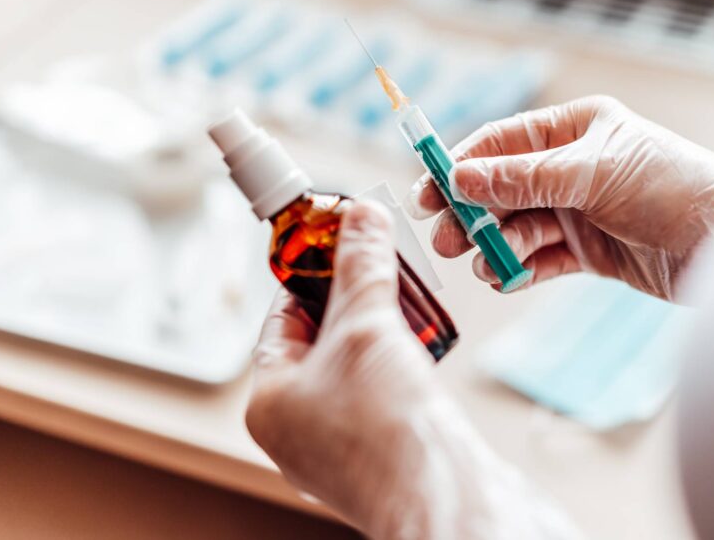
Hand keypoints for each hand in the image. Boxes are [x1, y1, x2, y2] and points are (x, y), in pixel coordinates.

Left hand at [246, 200, 580, 538]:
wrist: (444, 495)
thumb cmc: (388, 430)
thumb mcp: (368, 326)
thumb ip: (363, 266)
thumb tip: (360, 218)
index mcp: (269, 403)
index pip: (281, 320)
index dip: (312, 277)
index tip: (338, 248)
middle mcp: (297, 431)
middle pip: (320, 345)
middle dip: (355, 305)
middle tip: (380, 272)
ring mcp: (337, 450)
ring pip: (352, 372)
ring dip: (380, 336)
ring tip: (407, 308)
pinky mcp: (378, 458)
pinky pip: (379, 399)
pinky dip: (398, 370)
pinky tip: (422, 353)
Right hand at [408, 95, 713, 299]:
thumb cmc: (674, 188)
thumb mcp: (593, 175)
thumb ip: (523, 178)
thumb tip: (459, 177)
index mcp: (576, 128)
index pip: (503, 141)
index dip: (462, 165)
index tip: (428, 191)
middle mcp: (574, 166)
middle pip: (503, 187)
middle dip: (473, 212)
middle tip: (447, 238)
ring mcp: (582, 210)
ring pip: (519, 226)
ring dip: (496, 245)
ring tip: (485, 263)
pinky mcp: (592, 251)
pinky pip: (542, 259)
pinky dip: (521, 269)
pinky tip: (506, 279)